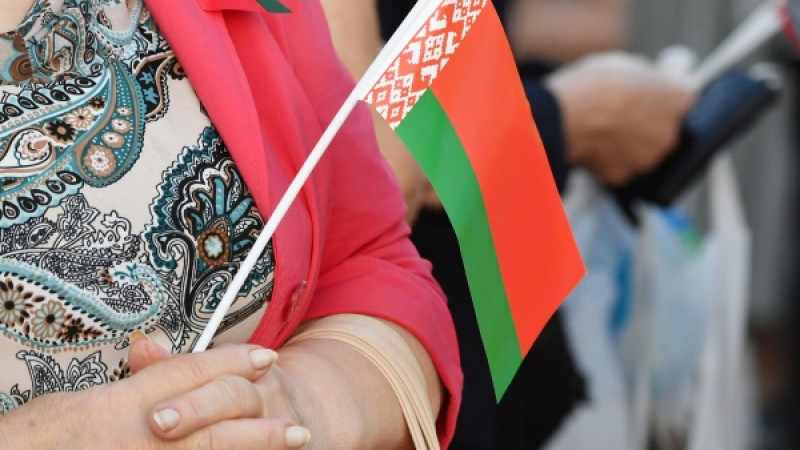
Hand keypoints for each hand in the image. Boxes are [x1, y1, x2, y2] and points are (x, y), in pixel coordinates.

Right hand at [0, 341, 309, 448]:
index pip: (187, 374)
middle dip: (260, 423)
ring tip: (293, 448)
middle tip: (298, 424)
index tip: (263, 357)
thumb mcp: (69, 408)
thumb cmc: (30, 442)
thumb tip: (148, 366)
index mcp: (120, 405)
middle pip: (215, 422)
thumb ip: (118, 391)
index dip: (230, 363)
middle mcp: (142, 435)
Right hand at [545, 51, 693, 185]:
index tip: (647, 99)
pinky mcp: (622, 175)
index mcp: (677, 101)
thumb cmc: (596, 85)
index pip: (679, 103)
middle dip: (643, 127)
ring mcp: (646, 158)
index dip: (659, 100)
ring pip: (639, 154)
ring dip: (626, 146)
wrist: (570, 113)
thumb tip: (657, 79)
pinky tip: (592, 145)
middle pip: (661, 133)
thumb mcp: (631, 64)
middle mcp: (668, 133)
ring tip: (601, 130)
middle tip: (618, 116)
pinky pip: (616, 168)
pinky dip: (606, 160)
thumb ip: (650, 78)